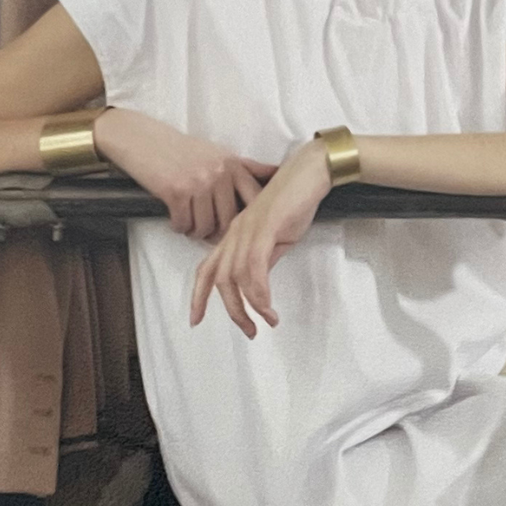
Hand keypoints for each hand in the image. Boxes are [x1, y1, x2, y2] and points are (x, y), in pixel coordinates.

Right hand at [92, 106, 275, 239]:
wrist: (141, 138)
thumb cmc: (180, 150)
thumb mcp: (218, 154)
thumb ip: (246, 168)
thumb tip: (277, 174)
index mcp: (233, 165)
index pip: (256, 201)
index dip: (253, 223)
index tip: (246, 234)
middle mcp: (220, 173)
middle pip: (230, 222)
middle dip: (218, 233)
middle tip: (207, 231)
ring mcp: (199, 182)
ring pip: (205, 227)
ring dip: (195, 231)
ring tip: (189, 222)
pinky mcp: (177, 191)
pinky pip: (184, 225)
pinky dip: (178, 227)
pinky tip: (175, 219)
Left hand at [190, 138, 331, 337]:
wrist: (309, 174)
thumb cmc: (295, 202)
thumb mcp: (277, 238)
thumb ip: (264, 259)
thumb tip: (259, 284)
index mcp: (234, 235)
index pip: (207, 269)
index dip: (198, 296)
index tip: (196, 319)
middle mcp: (235, 234)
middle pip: (219, 280)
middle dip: (232, 311)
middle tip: (250, 331)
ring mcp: (247, 230)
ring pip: (235, 278)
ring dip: (250, 306)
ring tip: (266, 322)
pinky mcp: (264, 229)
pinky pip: (254, 267)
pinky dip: (259, 292)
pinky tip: (268, 306)